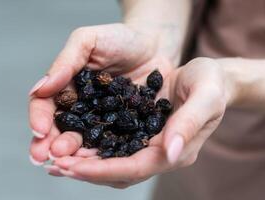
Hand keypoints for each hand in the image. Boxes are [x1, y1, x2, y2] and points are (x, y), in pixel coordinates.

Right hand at [28, 23, 175, 164]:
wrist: (154, 46)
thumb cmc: (120, 39)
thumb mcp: (89, 40)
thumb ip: (66, 61)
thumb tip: (40, 88)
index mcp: (67, 86)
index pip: (46, 105)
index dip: (39, 118)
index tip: (39, 131)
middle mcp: (81, 107)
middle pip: (61, 129)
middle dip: (53, 144)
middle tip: (49, 157)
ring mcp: (102, 119)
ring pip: (84, 141)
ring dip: (73, 155)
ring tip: (67, 165)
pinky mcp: (123, 128)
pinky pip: (111, 143)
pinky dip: (102, 155)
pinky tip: (97, 165)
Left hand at [45, 57, 234, 187]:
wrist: (207, 76)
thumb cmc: (210, 83)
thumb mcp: (205, 96)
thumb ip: (189, 123)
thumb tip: (170, 152)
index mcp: (175, 150)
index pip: (135, 168)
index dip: (103, 170)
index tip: (73, 166)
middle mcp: (158, 152)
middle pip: (118, 170)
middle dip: (86, 170)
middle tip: (54, 165)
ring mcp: (147, 144)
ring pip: (111, 161)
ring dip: (83, 162)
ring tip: (55, 158)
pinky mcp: (138, 131)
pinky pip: (111, 145)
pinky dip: (90, 146)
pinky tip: (72, 140)